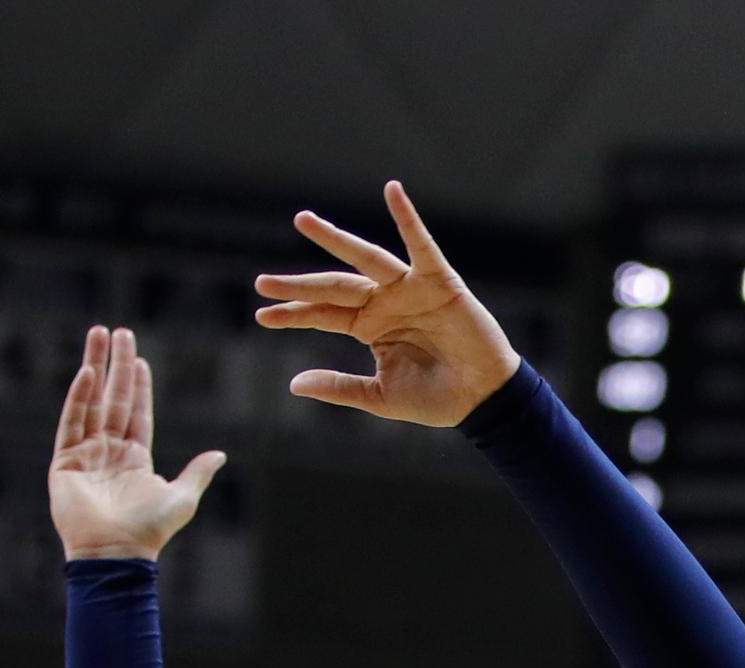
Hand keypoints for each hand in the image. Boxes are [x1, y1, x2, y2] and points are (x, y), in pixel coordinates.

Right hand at [47, 327, 225, 560]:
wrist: (117, 552)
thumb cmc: (149, 530)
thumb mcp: (182, 497)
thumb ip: (197, 472)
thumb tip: (219, 454)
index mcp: (135, 458)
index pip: (137, 412)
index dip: (138, 386)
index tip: (140, 358)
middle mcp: (109, 451)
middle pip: (113, 398)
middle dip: (115, 365)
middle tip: (117, 332)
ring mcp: (85, 454)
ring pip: (91, 401)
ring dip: (95, 368)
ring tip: (98, 336)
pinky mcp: (65, 460)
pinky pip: (72, 422)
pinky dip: (78, 398)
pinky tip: (87, 374)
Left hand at [254, 181, 519, 426]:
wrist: (483, 401)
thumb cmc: (438, 400)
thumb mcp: (381, 396)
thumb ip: (340, 387)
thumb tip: (293, 384)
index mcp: (370, 327)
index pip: (324, 313)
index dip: (293, 313)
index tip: (261, 315)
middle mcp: (385, 303)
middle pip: (334, 286)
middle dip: (299, 283)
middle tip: (262, 282)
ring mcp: (410, 289)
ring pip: (365, 259)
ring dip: (334, 240)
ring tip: (302, 221)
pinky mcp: (439, 281)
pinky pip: (421, 245)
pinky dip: (408, 217)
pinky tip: (392, 190)